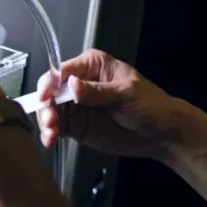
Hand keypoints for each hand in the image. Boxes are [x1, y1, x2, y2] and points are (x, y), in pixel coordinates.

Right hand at [37, 49, 176, 158]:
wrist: (160, 133)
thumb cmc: (150, 105)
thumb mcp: (126, 93)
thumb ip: (97, 91)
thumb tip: (72, 86)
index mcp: (92, 67)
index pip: (62, 71)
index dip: (50, 83)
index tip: (46, 97)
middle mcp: (79, 84)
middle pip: (50, 91)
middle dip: (46, 106)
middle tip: (51, 120)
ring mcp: (76, 106)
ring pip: (50, 110)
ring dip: (46, 122)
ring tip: (51, 133)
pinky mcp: (75, 125)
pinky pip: (56, 127)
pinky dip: (50, 134)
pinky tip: (51, 140)